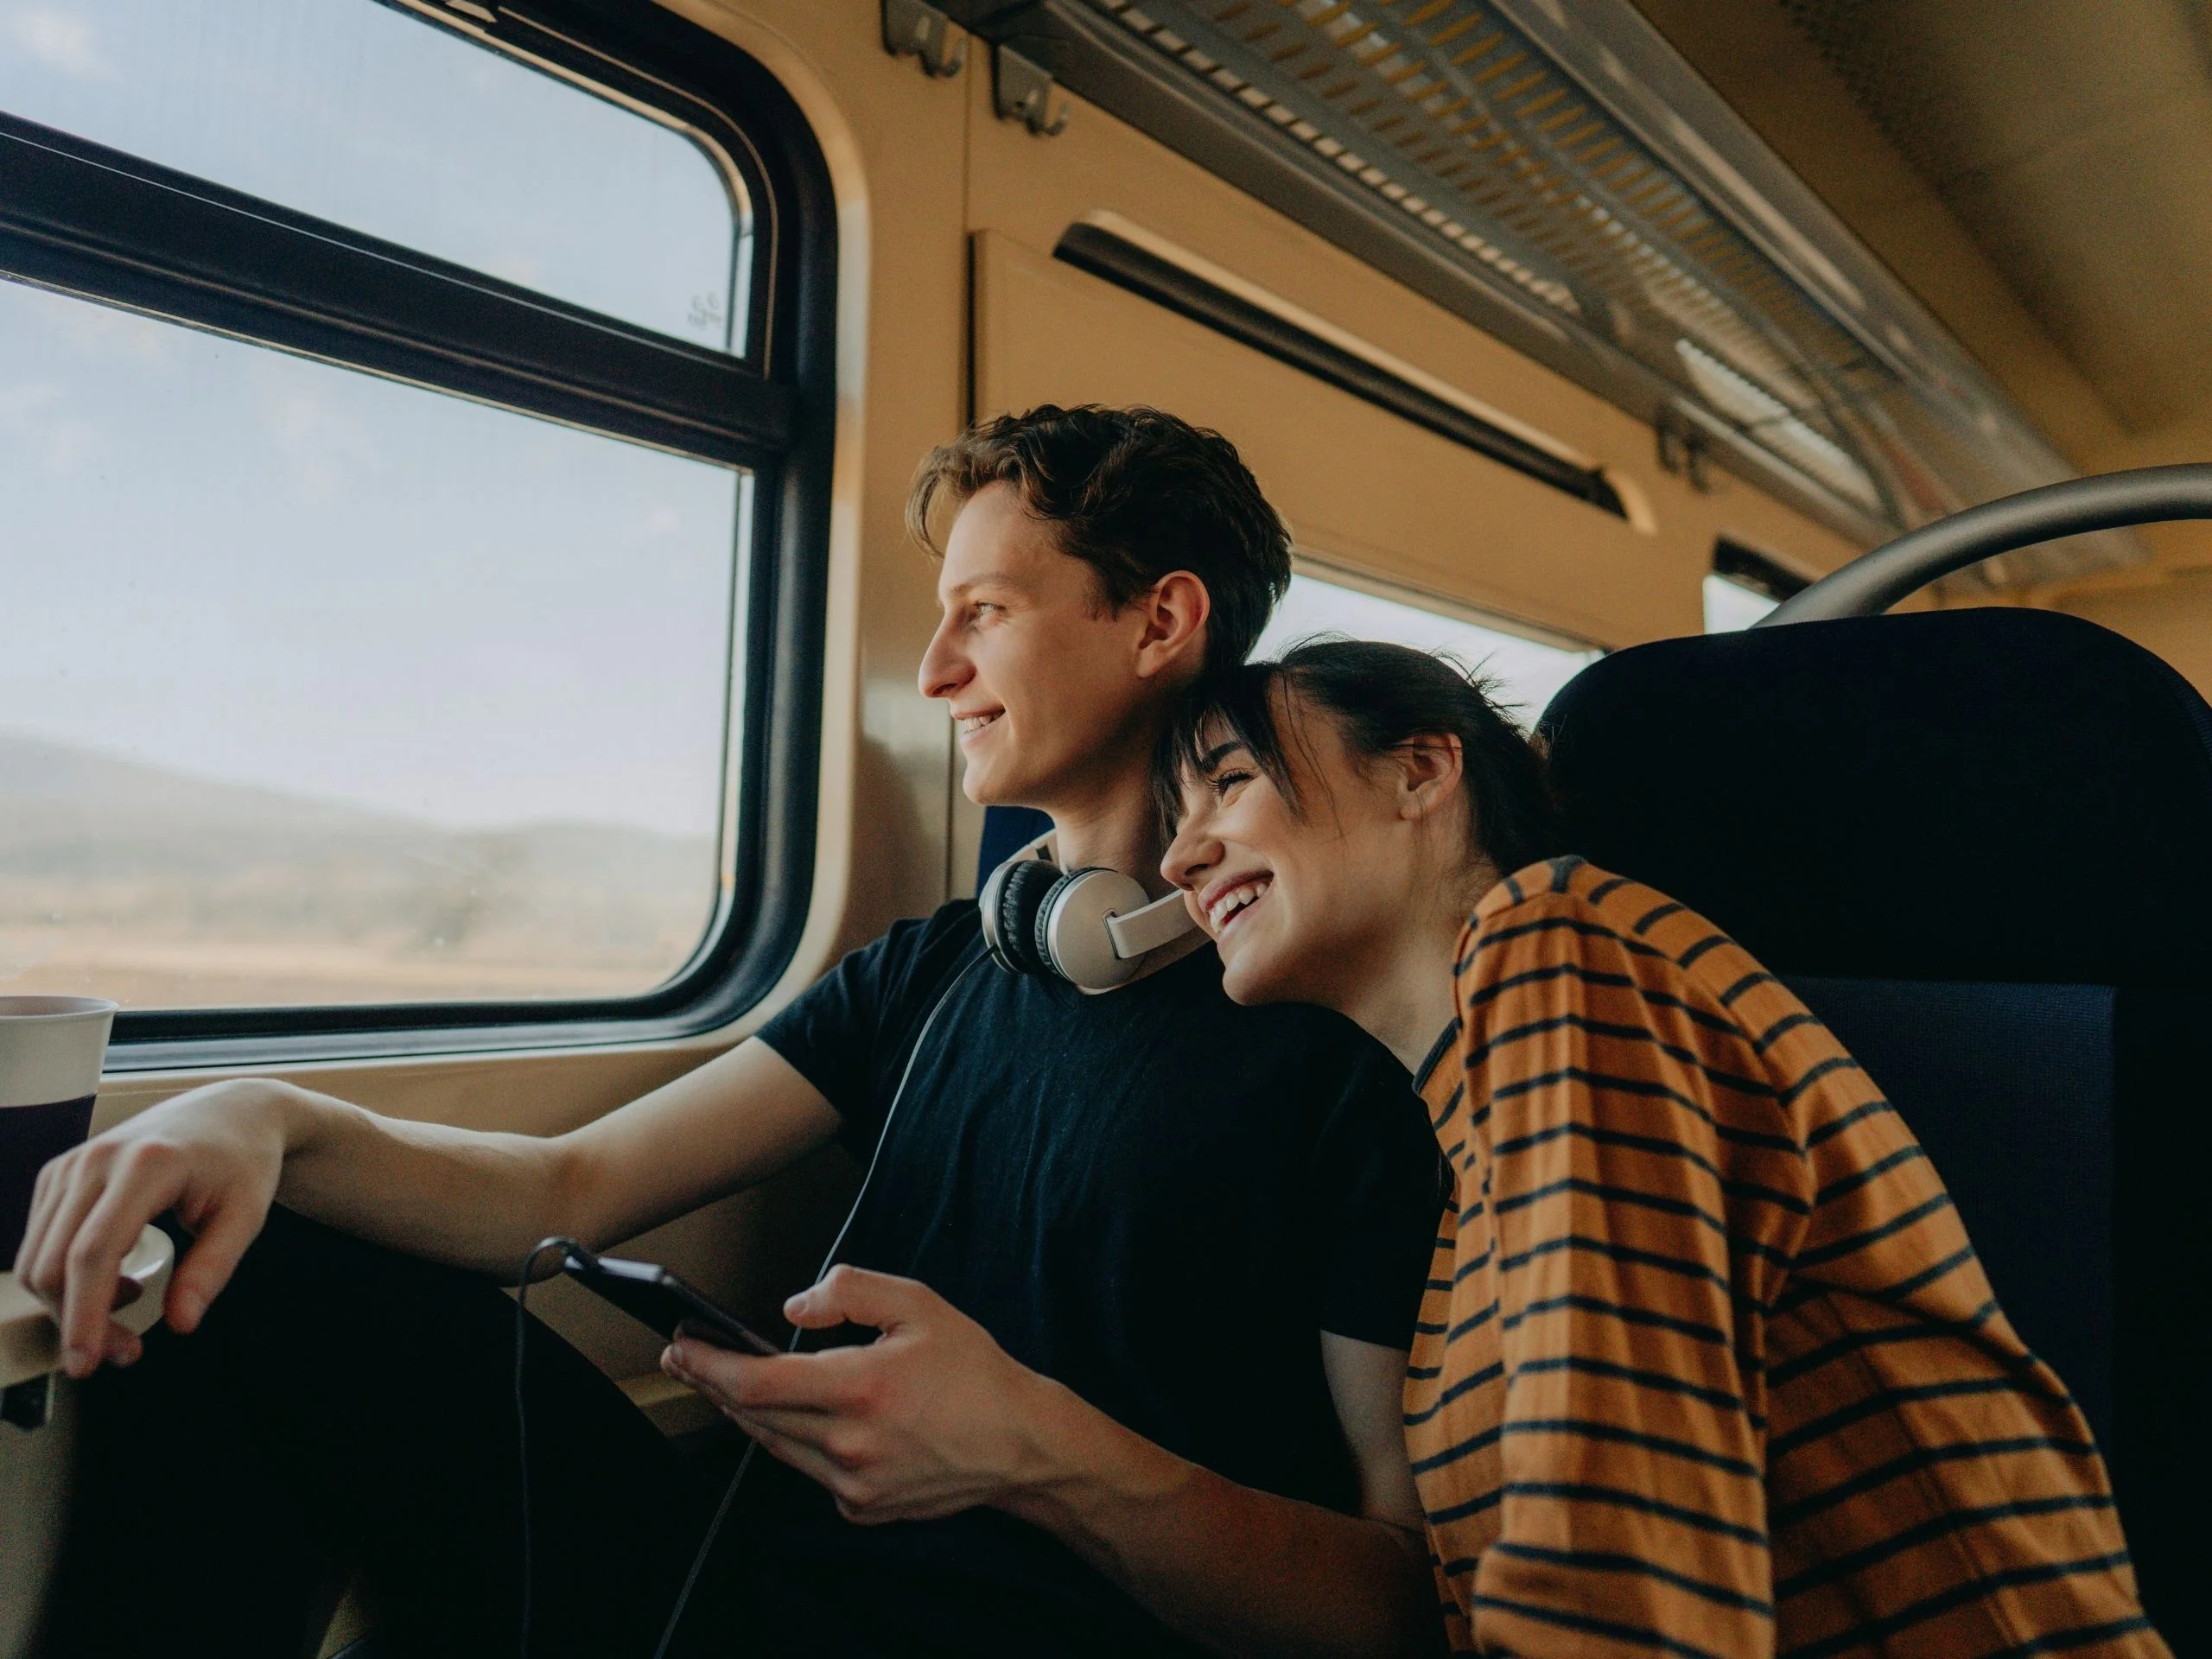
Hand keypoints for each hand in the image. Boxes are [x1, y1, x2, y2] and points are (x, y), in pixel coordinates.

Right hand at [18, 1078, 294, 1376]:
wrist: (230, 1112)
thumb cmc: (243, 1163)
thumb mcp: (246, 1216)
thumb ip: (213, 1269)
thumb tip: (180, 1324)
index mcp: (146, 1165)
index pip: (93, 1253)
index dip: (84, 1315)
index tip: (88, 1363)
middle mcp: (96, 1159)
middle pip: (55, 1262)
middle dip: (78, 1321)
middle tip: (128, 1351)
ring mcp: (70, 1163)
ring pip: (37, 1257)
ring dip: (68, 1303)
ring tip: (131, 1309)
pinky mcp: (58, 1173)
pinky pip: (40, 1242)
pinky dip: (66, 1277)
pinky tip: (117, 1280)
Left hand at [662, 1264, 1068, 1523]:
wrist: (1019, 1443)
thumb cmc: (973, 1372)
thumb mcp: (919, 1304)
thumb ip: (850, 1291)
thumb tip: (792, 1308)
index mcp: (860, 1387)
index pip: (756, 1382)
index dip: (708, 1364)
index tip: (681, 1345)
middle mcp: (849, 1443)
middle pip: (753, 1416)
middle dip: (712, 1383)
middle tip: (687, 1358)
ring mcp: (853, 1482)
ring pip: (775, 1445)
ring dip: (745, 1413)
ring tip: (725, 1382)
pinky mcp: (862, 1507)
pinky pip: (810, 1470)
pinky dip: (796, 1442)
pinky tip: (800, 1418)